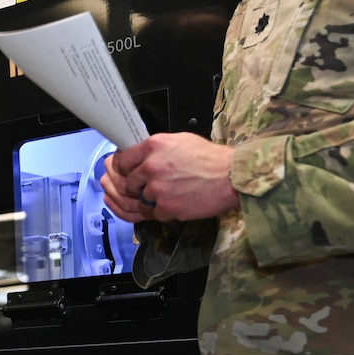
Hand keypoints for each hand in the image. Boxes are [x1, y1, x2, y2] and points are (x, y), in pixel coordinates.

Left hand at [101, 133, 239, 223]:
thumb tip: (138, 157)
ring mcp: (157, 188)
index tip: (127, 173)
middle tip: (156, 186)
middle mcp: (151, 166)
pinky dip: (166, 211)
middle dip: (139, 187)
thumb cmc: (210, 158)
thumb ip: (155, 149)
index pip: (121, 160)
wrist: (232, 176)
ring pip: (141, 201)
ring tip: (173, 194)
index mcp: (152, 146)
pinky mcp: (166, 207)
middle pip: (128, 183)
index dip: (124, 169)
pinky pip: (155, 214)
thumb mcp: (179, 141)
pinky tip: (181, 202)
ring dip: (153, 201)